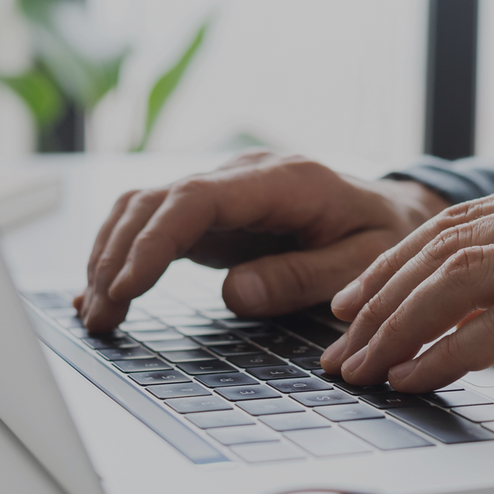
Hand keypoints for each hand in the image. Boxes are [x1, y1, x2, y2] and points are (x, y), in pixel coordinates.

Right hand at [77, 151, 447, 330]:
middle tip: (100, 318)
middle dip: (117, 258)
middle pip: (155, 202)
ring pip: (144, 210)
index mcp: (282, 180)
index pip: (195, 199)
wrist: (397, 211)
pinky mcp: (215, 214)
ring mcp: (225, 193)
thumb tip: (235, 294)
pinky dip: (124, 256)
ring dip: (112, 258)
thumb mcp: (363, 261)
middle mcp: (243, 176)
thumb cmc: (386, 235)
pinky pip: (156, 226)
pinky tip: (103, 294)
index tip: (125, 288)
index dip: (152, 242)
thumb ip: (302, 276)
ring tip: (96, 316)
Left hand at [318, 168, 493, 406]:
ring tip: (361, 368)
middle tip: (338, 341)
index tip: (358, 301)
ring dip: (398, 326)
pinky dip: (448, 352)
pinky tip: (418, 379)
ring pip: (464, 276)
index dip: (400, 263)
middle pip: (450, 242)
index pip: (469, 222)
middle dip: (380, 296)